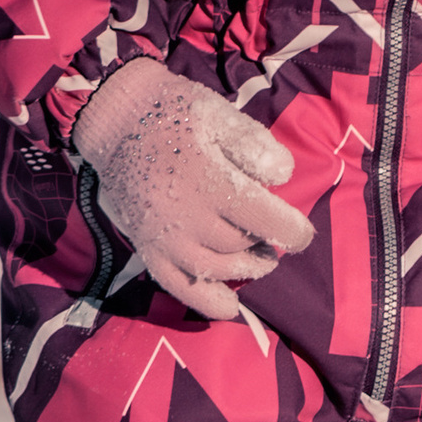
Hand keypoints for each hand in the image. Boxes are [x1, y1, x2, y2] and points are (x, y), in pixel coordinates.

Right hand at [72, 56, 313, 320]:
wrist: (118, 122)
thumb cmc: (177, 115)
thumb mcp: (222, 115)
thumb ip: (256, 146)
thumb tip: (282, 178)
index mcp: (210, 183)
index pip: (265, 221)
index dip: (293, 232)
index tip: (303, 234)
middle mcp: (187, 217)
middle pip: (241, 246)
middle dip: (264, 243)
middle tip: (270, 233)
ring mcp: (164, 238)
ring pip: (216, 269)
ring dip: (244, 269)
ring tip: (257, 257)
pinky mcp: (148, 248)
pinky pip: (178, 287)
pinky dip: (207, 302)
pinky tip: (230, 306)